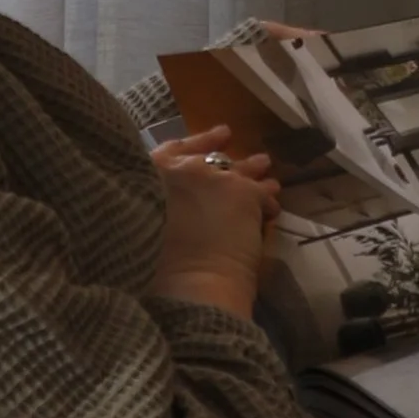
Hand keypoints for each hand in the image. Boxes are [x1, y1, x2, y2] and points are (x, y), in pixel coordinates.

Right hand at [150, 127, 276, 319]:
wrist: (189, 282)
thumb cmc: (158, 265)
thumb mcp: (145, 223)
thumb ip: (161, 204)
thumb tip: (178, 208)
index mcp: (150, 175)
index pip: (172, 150)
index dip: (196, 143)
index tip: (219, 135)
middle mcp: (182, 168)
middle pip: (209, 161)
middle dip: (231, 162)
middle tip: (254, 160)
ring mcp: (214, 176)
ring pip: (237, 173)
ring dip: (255, 176)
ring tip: (272, 183)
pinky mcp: (243, 191)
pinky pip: (259, 192)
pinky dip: (267, 202)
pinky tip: (274, 210)